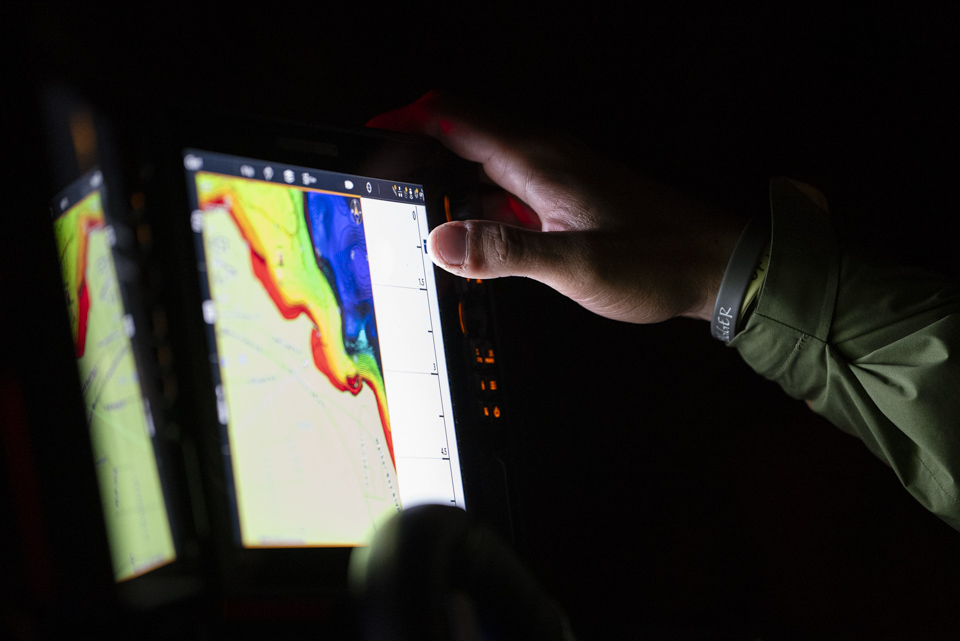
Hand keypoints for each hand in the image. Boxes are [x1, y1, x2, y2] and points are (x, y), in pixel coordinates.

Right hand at [368, 91, 742, 323]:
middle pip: (459, 136)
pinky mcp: (562, 199)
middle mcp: (543, 158)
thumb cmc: (657, 260)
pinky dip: (473, 206)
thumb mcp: (577, 265)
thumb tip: (442, 242)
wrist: (712, 265)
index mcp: (539, 160)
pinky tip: (466, 237)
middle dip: (413, 154)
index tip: (367, 138)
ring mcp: (553, 177)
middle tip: (379, 187)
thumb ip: (506, 253)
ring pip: (479, 165)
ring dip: (442, 184)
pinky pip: (502, 191)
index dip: (404, 123)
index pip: (454, 120)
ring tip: (410, 215)